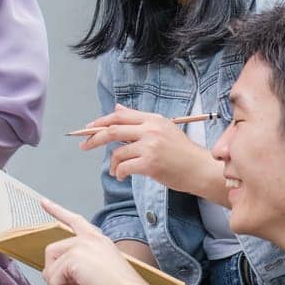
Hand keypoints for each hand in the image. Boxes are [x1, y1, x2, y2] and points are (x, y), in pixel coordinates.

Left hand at [41, 198, 147, 284]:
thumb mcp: (97, 274)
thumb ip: (78, 268)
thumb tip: (58, 277)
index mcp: (97, 240)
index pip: (74, 220)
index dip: (57, 211)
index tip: (44, 202)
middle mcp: (88, 239)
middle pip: (52, 252)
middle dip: (56, 276)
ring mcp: (80, 245)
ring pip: (50, 269)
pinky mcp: (74, 257)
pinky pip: (54, 279)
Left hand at [78, 106, 223, 200]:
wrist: (200, 169)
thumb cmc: (182, 152)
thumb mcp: (163, 129)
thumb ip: (139, 120)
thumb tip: (117, 108)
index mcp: (153, 119)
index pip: (120, 115)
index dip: (101, 121)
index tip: (89, 128)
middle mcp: (150, 129)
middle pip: (113, 129)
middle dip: (94, 138)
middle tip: (84, 145)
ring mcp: (150, 146)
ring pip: (118, 152)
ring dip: (113, 164)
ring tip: (117, 171)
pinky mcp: (150, 163)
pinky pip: (124, 167)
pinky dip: (119, 173)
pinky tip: (122, 176)